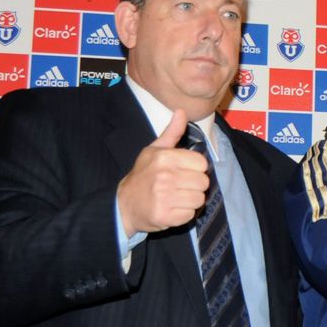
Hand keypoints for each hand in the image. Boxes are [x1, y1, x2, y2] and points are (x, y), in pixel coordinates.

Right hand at [117, 109, 208, 236]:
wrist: (123, 204)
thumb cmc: (142, 175)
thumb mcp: (153, 150)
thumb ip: (171, 132)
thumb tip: (181, 111)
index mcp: (164, 157)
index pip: (201, 163)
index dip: (196, 168)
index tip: (185, 171)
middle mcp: (165, 176)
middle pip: (203, 182)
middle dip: (195, 186)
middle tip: (181, 186)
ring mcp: (164, 197)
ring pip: (199, 199)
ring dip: (191, 200)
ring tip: (177, 197)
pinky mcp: (165, 216)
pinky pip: (190, 215)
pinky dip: (184, 214)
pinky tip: (173, 208)